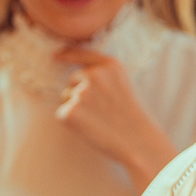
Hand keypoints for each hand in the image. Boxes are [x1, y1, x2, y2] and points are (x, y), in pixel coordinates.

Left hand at [54, 46, 176, 188]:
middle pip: (73, 79)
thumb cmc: (132, 116)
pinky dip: (72, 123)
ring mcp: (81, 93)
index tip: (56, 56)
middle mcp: (94, 74)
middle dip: (80, 92)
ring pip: (67, 98)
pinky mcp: (69, 112)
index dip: (68, 55)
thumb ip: (104, 75)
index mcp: (111, 65)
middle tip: (102, 110)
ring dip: (78, 108)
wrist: (139, 141)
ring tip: (100, 120)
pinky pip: (62, 114)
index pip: (82, 54)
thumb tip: (76, 77)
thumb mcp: (124, 84)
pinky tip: (91, 128)